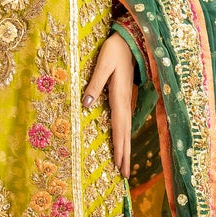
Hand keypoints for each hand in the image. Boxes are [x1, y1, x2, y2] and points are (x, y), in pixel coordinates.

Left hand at [84, 33, 134, 177]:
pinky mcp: (125, 97)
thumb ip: (94, 84)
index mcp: (119, 96)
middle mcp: (125, 102)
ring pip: (127, 129)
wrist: (130, 39)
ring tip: (125, 166)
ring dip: (126, 148)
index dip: (119, 147)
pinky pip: (125, 122)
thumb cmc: (115, 49)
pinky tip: (124, 142)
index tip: (118, 165)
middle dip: (125, 155)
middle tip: (125, 177)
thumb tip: (85, 105)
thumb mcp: (102, 63)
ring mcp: (127, 101)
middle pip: (125, 133)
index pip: (119, 127)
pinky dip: (125, 136)